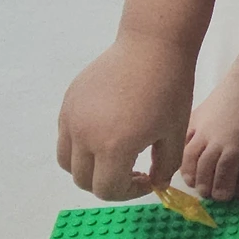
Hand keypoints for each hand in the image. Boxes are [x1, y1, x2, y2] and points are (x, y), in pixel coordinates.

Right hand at [57, 32, 195, 201]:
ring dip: (88, 167)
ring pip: (67, 161)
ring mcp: (72, 117)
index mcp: (113, 147)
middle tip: (131, 171)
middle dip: (108, 183)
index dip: (128, 192)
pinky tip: (106, 130)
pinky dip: (80, 145)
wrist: (152, 46)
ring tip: (114, 154)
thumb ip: (163, 167)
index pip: (107, 190)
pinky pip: (65, 136)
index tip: (145, 178)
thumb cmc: (170, 89)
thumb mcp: (174, 134)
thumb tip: (154, 185)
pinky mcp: (68, 102)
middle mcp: (85, 135)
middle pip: (83, 181)